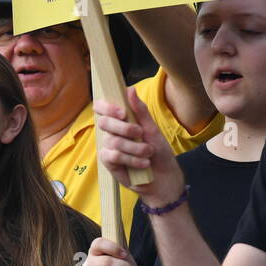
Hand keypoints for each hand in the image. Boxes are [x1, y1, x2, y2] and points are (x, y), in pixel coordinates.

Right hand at [95, 88, 185, 207]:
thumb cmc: (158, 152)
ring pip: (113, 140)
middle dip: (124, 127)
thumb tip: (130, 89)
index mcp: (119, 121)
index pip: (101, 107)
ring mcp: (108, 147)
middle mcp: (111, 132)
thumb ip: (140, 110)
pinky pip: (114, 156)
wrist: (164, 177)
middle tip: (140, 133)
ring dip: (135, 147)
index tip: (123, 112)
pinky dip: (131, 159)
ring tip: (148, 153)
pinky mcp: (109, 163)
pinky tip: (143, 163)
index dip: (107, 107)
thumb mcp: (152, 128)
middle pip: (104, 122)